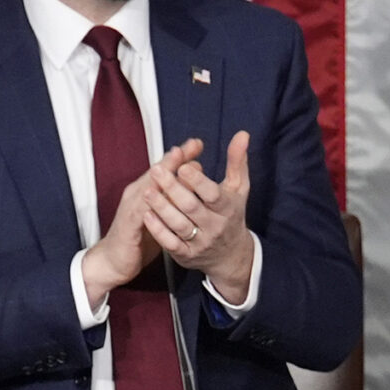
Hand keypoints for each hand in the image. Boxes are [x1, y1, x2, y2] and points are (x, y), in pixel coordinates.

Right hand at [82, 138, 205, 309]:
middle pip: (158, 172)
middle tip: (193, 144)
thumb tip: (192, 187)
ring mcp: (132, 207)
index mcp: (147, 192)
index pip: (165, 170)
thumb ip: (172, 201)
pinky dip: (151, 200)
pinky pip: (141, 210)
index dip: (180, 157)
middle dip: (175, 157)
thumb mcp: (160, 217)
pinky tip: (160, 192)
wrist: (114, 262)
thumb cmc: (139, 239)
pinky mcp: (129, 224)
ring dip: (163, 172)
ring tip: (178, 159)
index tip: (198, 144)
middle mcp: (138, 194)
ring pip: (149, 186)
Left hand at [152, 130, 255, 306]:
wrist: (231, 255)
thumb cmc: (232, 213)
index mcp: (226, 207)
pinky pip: (171, 244)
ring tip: (147, 190)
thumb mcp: (238, 187)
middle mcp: (214, 226)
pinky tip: (146, 215)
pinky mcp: (187, 255)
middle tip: (156, 170)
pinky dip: (158, 230)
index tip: (184, 166)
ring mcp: (200, 242)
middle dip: (173, 189)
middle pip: (191, 207)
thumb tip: (242, 134)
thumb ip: (237, 161)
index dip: (198, 181)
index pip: (212, 194)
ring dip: (162, 208)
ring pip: (179, 225)